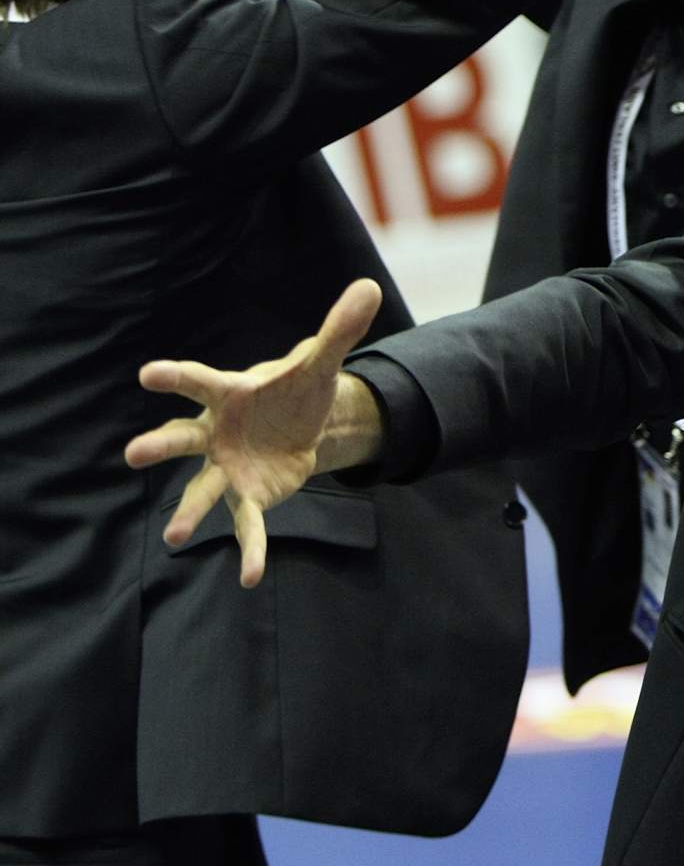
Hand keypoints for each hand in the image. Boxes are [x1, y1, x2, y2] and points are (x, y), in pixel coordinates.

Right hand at [124, 279, 385, 587]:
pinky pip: (247, 525)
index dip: (175, 376)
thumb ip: (340, 329)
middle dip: (160, 444)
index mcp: (229, 394)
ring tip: (173, 534)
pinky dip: (252, 550)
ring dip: (188, 510)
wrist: (302, 425)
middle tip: (133, 453)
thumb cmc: (297, 390)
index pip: (199, 381)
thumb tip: (370, 287)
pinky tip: (250, 578)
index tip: (148, 374)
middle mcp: (216, 433)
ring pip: (202, 489)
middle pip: (181, 437)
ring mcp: (227, 468)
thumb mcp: (322, 361)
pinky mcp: (249, 495)